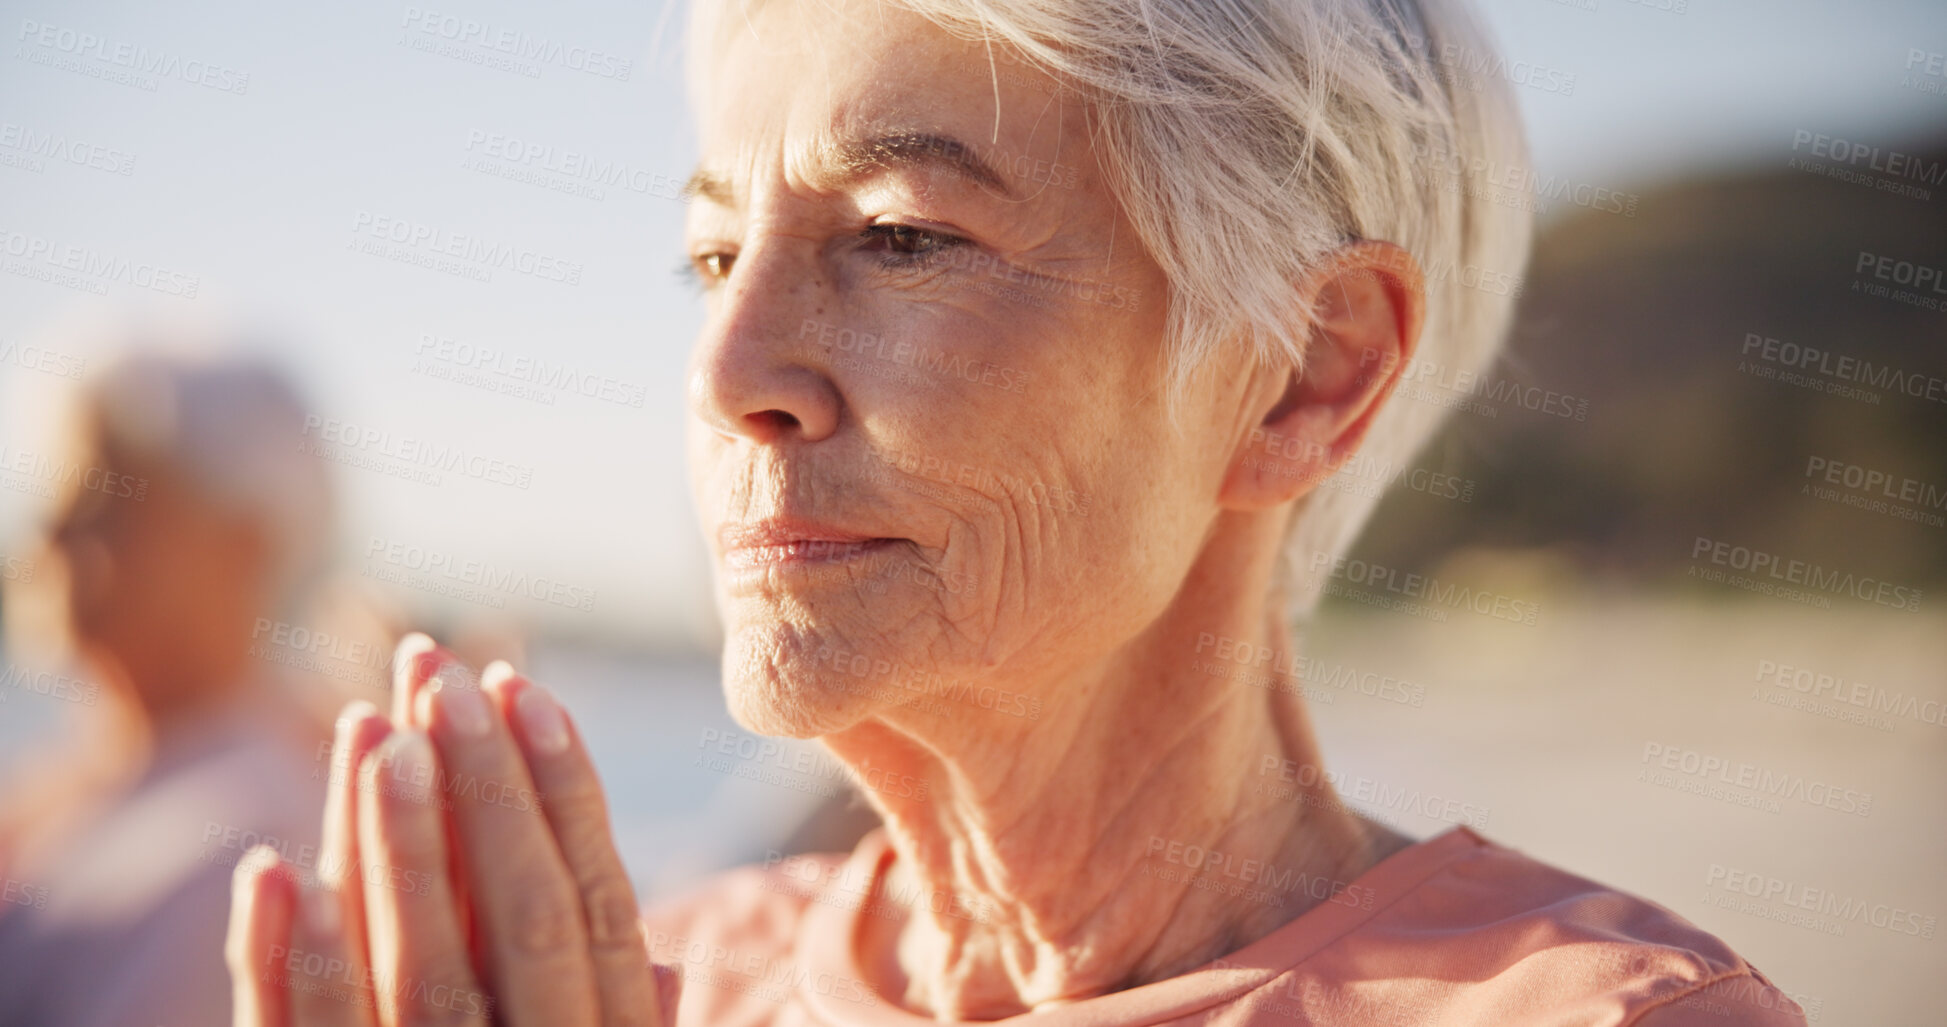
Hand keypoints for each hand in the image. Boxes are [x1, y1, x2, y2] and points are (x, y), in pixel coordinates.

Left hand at [226, 635, 680, 1025]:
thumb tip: (670, 963)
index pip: (599, 906)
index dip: (568, 794)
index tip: (525, 688)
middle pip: (519, 919)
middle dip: (484, 791)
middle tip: (444, 675)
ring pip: (421, 969)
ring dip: (397, 845)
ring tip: (369, 726)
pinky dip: (289, 959)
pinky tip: (270, 872)